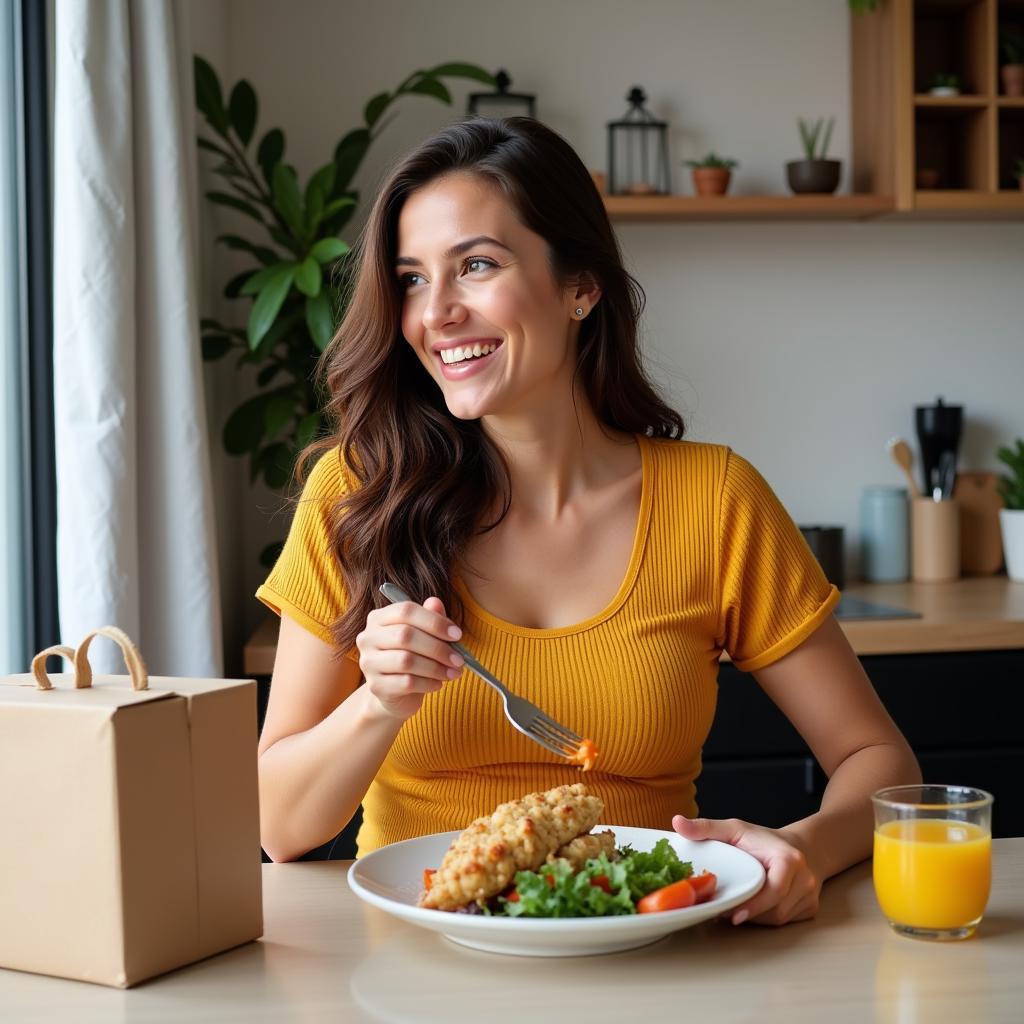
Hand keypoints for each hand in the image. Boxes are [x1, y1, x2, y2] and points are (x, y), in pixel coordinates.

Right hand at [355, 597, 463, 720]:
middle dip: (438, 647)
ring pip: (406, 661)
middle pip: (405, 635)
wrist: (396, 693)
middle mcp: (368, 638)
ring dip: (436, 667)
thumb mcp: (424, 635)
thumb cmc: (412, 657)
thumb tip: (435, 602)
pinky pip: (407, 683)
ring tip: (453, 672)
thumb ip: (430, 617)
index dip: (434, 621)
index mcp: (378, 618)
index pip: (406, 611)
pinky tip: (438, 684)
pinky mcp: (376, 686)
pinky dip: (428, 683)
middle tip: (459, 659)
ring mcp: (368, 663)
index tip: (457, 634)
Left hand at [671, 814, 820, 925]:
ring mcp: (809, 896)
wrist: (800, 848)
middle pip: (775, 909)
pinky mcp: (809, 909)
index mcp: (789, 859)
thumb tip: (677, 822)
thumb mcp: (734, 829)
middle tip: (724, 913)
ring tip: (735, 909)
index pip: (775, 888)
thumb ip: (706, 827)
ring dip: (756, 917)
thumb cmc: (763, 840)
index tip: (733, 915)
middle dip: (749, 913)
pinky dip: (766, 918)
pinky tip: (752, 908)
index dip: (755, 904)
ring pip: (779, 919)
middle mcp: (804, 879)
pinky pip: (785, 921)